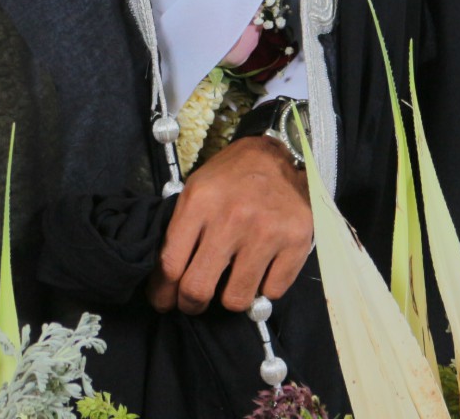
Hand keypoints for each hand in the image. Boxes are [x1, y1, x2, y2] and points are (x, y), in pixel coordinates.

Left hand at [147, 134, 313, 314]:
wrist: (283, 155)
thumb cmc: (233, 176)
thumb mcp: (197, 189)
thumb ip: (181, 230)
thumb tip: (167, 280)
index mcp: (200, 202)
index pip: (170, 265)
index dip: (163, 292)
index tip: (165, 301)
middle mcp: (232, 218)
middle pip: (197, 289)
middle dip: (191, 304)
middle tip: (194, 303)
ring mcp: (266, 232)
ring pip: (235, 299)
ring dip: (230, 298)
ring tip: (232, 283)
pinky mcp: (296, 242)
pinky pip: (272, 292)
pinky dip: (264, 288)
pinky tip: (261, 270)